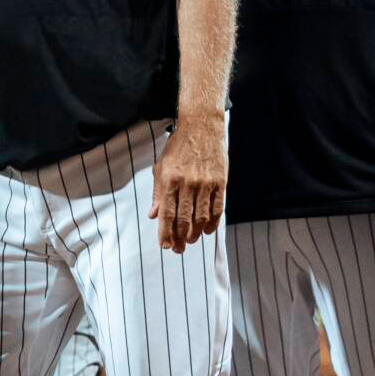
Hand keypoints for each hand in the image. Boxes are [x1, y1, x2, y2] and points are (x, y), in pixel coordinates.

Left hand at [149, 113, 227, 251]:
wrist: (202, 126)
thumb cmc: (178, 146)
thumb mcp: (161, 167)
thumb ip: (158, 192)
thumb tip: (154, 215)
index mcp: (170, 180)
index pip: (167, 213)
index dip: (165, 233)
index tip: (165, 246)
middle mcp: (188, 183)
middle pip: (184, 219)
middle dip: (180, 238)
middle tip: (178, 249)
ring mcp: (206, 183)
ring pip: (201, 217)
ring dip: (195, 233)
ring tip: (190, 241)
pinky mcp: (220, 182)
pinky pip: (217, 208)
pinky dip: (212, 223)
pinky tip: (207, 231)